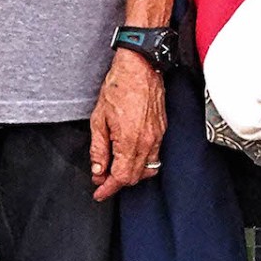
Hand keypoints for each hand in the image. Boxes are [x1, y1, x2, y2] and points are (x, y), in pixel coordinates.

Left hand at [90, 50, 166, 201]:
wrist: (140, 68)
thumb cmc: (120, 86)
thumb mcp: (99, 119)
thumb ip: (98, 149)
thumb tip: (98, 169)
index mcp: (130, 141)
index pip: (121, 177)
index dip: (108, 189)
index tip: (99, 193)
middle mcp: (147, 142)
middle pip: (134, 177)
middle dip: (117, 182)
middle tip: (102, 179)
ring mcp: (157, 137)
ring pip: (147, 169)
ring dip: (131, 174)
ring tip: (115, 169)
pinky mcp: (162, 130)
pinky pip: (155, 156)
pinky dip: (142, 163)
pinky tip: (130, 156)